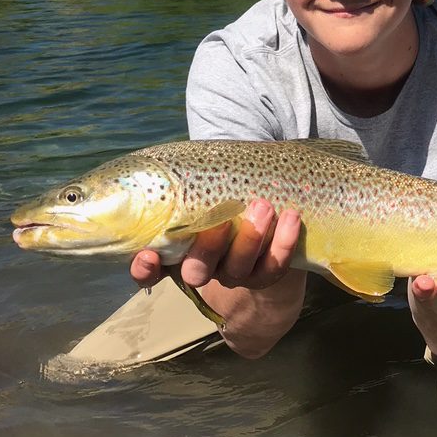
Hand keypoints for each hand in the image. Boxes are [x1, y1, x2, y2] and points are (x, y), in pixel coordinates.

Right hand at [130, 200, 303, 357]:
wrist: (268, 252)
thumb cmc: (225, 209)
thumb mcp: (205, 201)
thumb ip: (192, 191)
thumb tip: (185, 161)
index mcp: (179, 253)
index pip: (151, 269)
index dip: (145, 268)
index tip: (148, 254)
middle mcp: (205, 269)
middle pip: (198, 270)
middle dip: (209, 246)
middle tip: (223, 219)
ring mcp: (236, 274)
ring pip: (239, 268)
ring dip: (250, 238)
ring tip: (264, 207)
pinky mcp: (266, 275)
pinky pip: (274, 265)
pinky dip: (283, 242)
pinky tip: (290, 217)